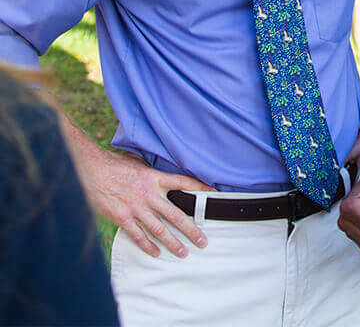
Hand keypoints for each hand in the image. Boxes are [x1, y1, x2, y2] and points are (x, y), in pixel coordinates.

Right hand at [79, 148, 212, 257]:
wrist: (89, 169)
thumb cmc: (113, 165)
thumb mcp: (138, 163)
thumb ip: (152, 172)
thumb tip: (161, 175)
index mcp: (155, 178)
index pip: (184, 183)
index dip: (201, 189)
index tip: (214, 195)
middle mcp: (149, 194)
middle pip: (177, 215)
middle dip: (192, 230)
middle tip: (202, 241)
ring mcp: (136, 207)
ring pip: (159, 229)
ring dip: (173, 243)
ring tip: (183, 252)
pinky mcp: (121, 217)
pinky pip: (138, 235)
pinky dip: (147, 245)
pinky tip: (156, 252)